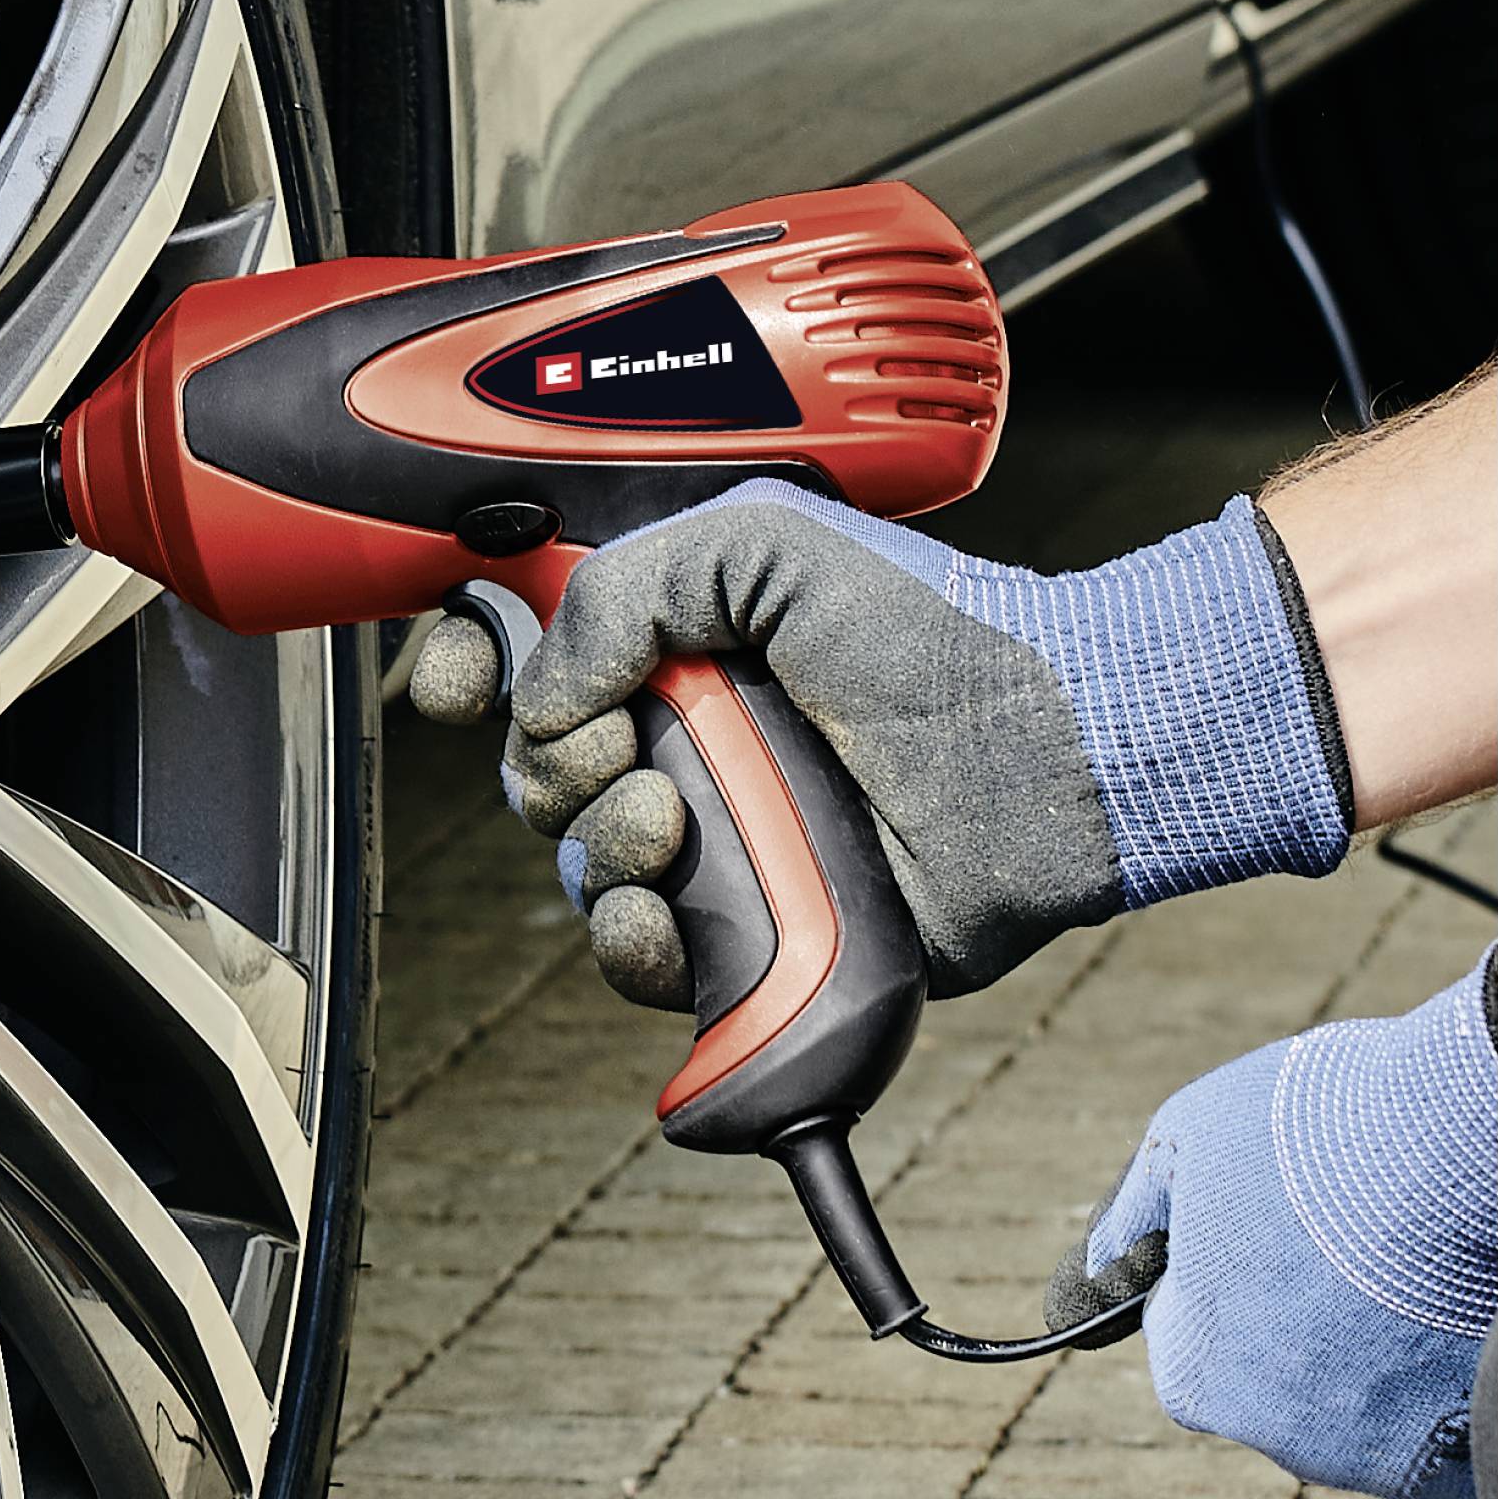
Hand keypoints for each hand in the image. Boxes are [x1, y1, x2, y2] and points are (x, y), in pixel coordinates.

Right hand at [411, 479, 1351, 1008]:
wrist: (1034, 754)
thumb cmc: (929, 633)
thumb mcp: (766, 542)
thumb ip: (626, 585)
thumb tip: (538, 692)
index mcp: (678, 641)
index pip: (529, 654)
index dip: (474, 669)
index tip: (462, 681)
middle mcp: (686, 736)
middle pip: (538, 773)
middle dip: (557, 771)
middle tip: (637, 754)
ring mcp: (718, 836)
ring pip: (580, 868)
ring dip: (600, 853)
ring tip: (674, 827)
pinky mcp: (751, 927)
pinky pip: (644, 955)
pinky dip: (635, 944)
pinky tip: (668, 921)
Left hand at [1046, 946, 1497, 1498]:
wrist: (1459, 1143)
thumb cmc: (1309, 1133)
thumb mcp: (1181, 1143)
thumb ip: (1131, 1221)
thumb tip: (1100, 1266)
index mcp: (1195, 1378)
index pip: (1184, 1335)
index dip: (1217, 1270)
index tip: (1260, 1224)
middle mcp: (1284, 1442)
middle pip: (1273, 1378)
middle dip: (1294, 1317)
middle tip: (1339, 1233)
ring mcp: (1385, 1461)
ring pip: (1361, 1406)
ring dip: (1372, 1349)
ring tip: (1401, 1258)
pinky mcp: (1469, 1460)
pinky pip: (1442, 1439)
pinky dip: (1443, 1390)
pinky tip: (1450, 1319)